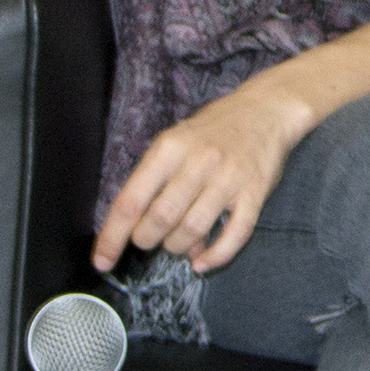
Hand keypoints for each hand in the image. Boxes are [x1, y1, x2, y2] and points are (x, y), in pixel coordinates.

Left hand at [93, 79, 311, 275]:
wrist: (267, 109)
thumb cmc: (214, 128)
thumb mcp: (175, 140)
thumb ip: (156, 180)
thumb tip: (139, 226)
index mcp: (170, 148)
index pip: (131, 201)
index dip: (112, 237)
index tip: (102, 260)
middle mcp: (199, 162)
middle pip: (160, 219)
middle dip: (147, 240)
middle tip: (150, 238)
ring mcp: (229, 178)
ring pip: (192, 230)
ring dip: (177, 247)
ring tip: (177, 241)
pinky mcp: (255, 193)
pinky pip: (234, 235)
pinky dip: (215, 256)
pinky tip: (202, 262)